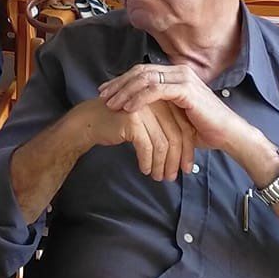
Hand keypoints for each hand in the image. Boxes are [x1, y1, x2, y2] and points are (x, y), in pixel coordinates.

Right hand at [74, 93, 196, 181]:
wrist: (90, 120)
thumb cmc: (121, 124)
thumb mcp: (148, 123)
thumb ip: (166, 129)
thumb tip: (187, 154)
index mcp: (165, 100)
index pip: (184, 127)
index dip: (188, 150)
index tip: (187, 168)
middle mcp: (156, 101)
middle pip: (175, 135)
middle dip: (176, 160)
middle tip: (173, 177)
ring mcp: (144, 109)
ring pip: (162, 143)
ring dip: (161, 164)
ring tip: (158, 177)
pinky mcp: (132, 119)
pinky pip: (146, 146)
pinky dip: (147, 161)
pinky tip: (145, 170)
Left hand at [97, 63, 267, 171]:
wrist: (228, 135)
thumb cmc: (203, 127)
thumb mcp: (175, 113)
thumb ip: (158, 105)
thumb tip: (134, 106)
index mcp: (176, 74)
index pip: (142, 71)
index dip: (122, 80)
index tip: (106, 91)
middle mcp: (179, 71)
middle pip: (140, 72)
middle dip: (118, 83)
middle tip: (102, 95)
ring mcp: (183, 78)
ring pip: (145, 79)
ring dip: (125, 91)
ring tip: (111, 103)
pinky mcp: (186, 90)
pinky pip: (155, 90)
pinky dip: (138, 98)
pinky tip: (127, 108)